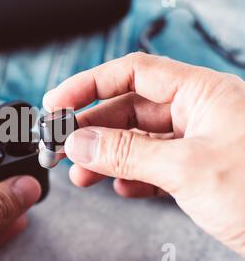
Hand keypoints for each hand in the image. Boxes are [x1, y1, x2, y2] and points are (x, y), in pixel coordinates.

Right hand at [43, 52, 244, 255]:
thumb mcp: (189, 169)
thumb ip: (127, 154)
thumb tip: (80, 143)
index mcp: (202, 94)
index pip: (133, 73)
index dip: (90, 84)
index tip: (58, 102)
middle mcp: (198, 114)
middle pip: (129, 110)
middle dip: (92, 129)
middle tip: (61, 146)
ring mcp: (197, 144)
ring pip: (138, 142)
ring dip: (106, 157)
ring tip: (81, 174)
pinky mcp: (198, 172)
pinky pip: (153, 167)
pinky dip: (131, 177)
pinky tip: (120, 187)